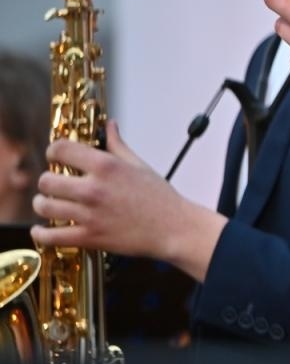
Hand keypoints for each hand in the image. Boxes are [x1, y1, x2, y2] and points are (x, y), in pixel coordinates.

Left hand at [31, 121, 225, 280]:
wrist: (174, 228)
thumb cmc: (160, 197)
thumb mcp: (139, 165)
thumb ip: (117, 145)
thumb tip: (110, 126)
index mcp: (106, 166)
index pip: (60, 149)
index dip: (53, 152)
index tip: (56, 157)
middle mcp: (94, 188)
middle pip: (45, 181)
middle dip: (47, 182)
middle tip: (54, 185)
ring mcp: (90, 214)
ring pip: (44, 207)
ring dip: (43, 205)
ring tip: (49, 205)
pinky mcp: (89, 237)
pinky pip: (51, 236)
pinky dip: (41, 234)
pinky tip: (42, 230)